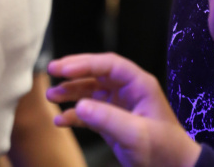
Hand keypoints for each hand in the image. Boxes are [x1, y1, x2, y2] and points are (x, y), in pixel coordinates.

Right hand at [47, 53, 200, 166]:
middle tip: (52, 70)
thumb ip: (107, 119)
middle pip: (98, 74)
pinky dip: (75, 115)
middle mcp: (129, 91)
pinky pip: (91, 113)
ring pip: (92, 92)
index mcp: (139, 85)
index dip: (86, 63)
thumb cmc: (162, 150)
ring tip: (51, 95)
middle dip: (75, 72)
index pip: (110, 65)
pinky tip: (61, 121)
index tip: (63, 68)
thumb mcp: (135, 134)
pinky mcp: (114, 123)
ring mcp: (121, 106)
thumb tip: (79, 105)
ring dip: (72, 92)